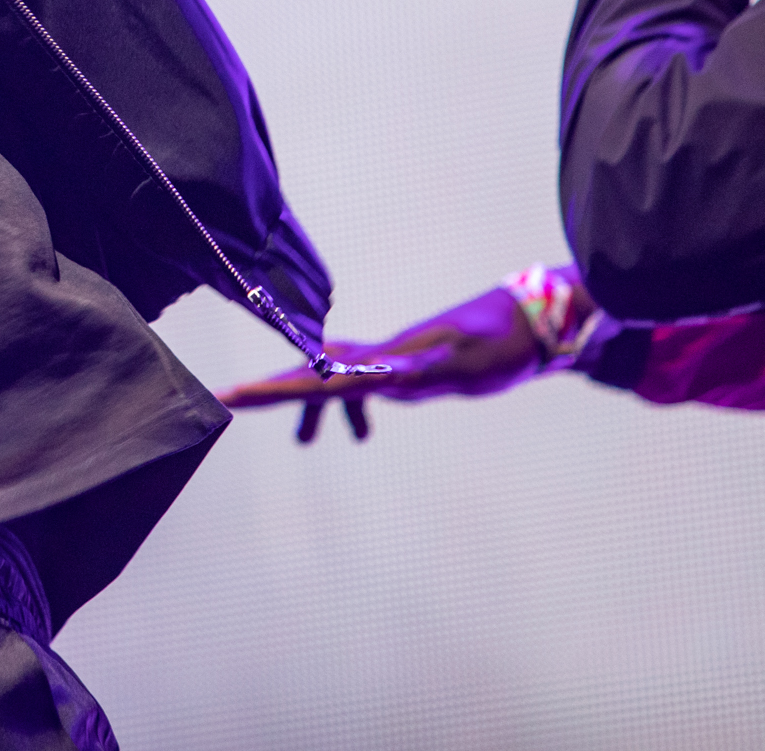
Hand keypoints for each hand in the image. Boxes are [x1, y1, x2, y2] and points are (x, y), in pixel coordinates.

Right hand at [217, 286, 543, 442]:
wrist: (531, 321)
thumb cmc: (500, 342)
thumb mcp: (462, 359)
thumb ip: (423, 367)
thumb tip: (382, 373)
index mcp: (383, 362)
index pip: (318, 379)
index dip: (273, 389)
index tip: (232, 394)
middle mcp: (380, 359)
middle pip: (312, 374)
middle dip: (274, 392)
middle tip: (236, 403)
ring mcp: (392, 362)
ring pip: (335, 381)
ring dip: (314, 408)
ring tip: (305, 444)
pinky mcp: (410, 367)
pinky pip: (363, 386)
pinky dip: (351, 408)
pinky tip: (361, 431)